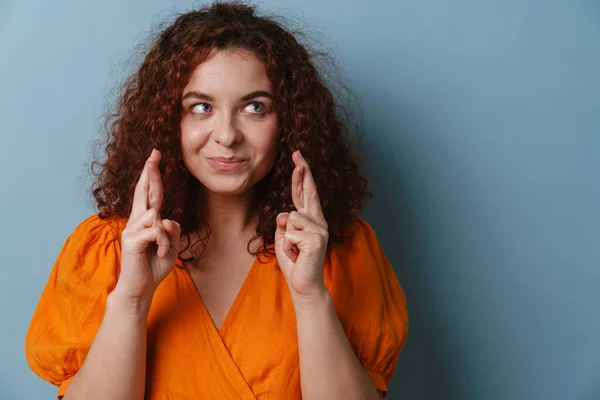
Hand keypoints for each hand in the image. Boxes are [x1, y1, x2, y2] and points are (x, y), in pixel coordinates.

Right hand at [115, 149, 180, 303]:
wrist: (141, 288)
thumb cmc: (154, 264)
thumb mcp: (171, 245)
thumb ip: (173, 230)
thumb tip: (167, 218)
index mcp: (146, 220)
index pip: (150, 193)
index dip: (152, 175)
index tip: (154, 156)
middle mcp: (137, 221)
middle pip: (144, 192)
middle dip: (150, 173)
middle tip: (154, 154)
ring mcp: (132, 230)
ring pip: (157, 216)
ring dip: (165, 237)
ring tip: (161, 251)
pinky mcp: (131, 241)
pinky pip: (155, 231)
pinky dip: (162, 243)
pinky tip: (159, 254)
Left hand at [275, 150, 328, 301]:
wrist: (303, 284)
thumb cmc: (294, 261)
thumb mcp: (284, 237)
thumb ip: (285, 223)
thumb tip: (287, 214)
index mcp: (310, 219)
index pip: (305, 193)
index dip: (302, 175)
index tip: (298, 157)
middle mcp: (318, 221)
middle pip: (308, 191)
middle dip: (303, 171)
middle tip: (297, 152)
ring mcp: (320, 229)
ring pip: (290, 217)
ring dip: (286, 237)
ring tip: (294, 250)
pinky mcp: (317, 240)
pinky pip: (291, 233)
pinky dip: (288, 246)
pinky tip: (297, 255)